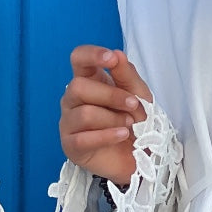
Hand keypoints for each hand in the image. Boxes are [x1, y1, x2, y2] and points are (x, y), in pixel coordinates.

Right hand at [60, 46, 152, 186]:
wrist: (141, 158)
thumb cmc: (136, 122)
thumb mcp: (139, 94)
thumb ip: (127, 75)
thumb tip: (117, 54)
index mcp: (89, 80)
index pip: (78, 58)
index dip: (91, 55)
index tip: (111, 59)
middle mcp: (73, 99)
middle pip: (78, 86)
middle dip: (110, 95)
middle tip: (133, 105)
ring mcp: (69, 122)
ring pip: (84, 113)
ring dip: (113, 119)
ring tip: (128, 125)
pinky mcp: (71, 146)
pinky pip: (83, 138)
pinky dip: (107, 136)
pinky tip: (121, 135)